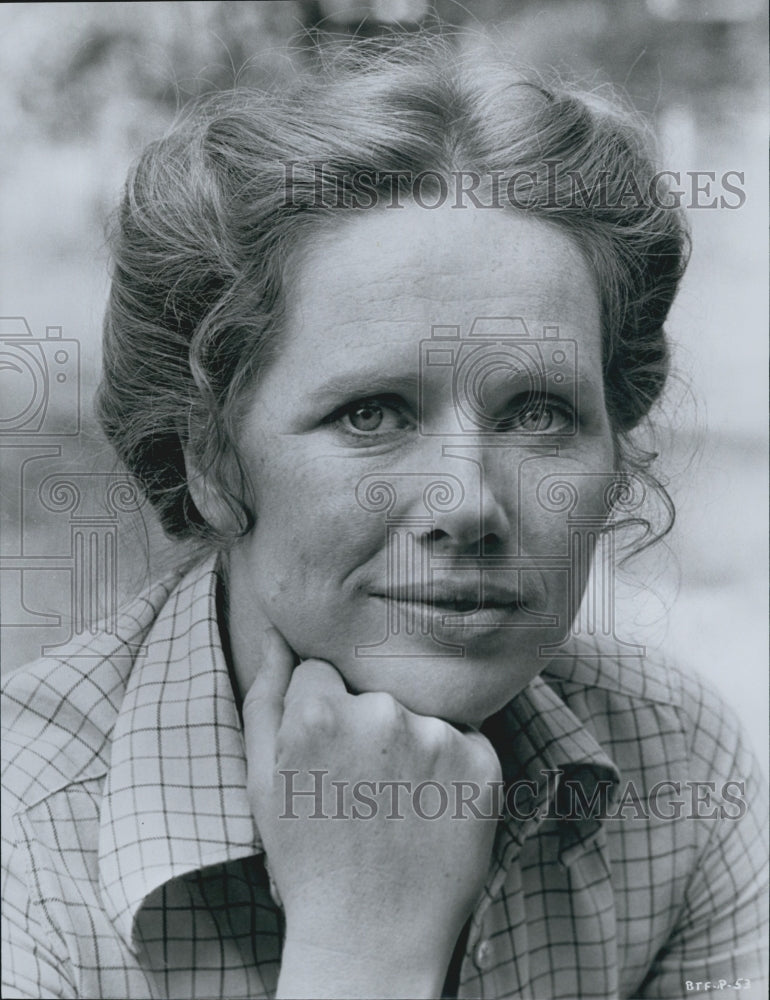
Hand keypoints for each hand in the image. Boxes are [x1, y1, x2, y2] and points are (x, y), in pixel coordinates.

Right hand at [242, 628, 501, 998]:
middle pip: (375, 688)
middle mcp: (383, 714)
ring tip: (395, 803)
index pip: (322, 671)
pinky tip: (429, 810)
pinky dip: (451, 768)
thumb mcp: (262, 779)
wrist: (370, 941)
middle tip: (360, 784)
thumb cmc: (307, 858)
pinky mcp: (484, 766)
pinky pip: (465, 739)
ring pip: (421, 712)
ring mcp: (439, 739)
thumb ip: (265, 696)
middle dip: (367, 723)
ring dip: (411, 743)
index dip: (321, 713)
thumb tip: (277, 631)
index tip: (324, 756)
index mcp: (320, 712)